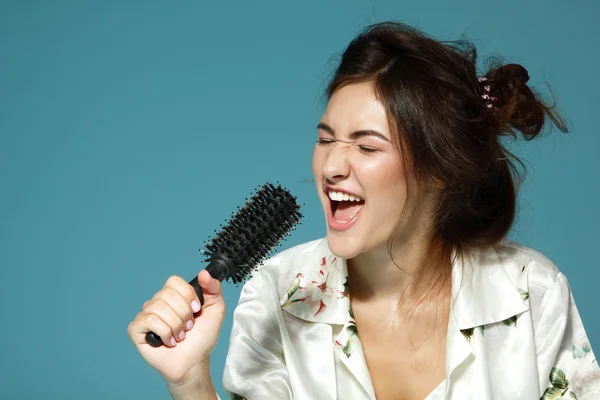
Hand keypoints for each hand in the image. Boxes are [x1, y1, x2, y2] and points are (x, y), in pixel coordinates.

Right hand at [128, 270, 225, 384]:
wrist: (194, 362)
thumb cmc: (202, 338)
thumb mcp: (216, 310)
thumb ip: (214, 289)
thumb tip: (204, 273)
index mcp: (174, 296)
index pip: (173, 281)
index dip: (187, 295)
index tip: (196, 309)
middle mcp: (158, 303)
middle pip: (166, 294)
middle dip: (183, 313)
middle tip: (188, 327)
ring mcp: (145, 315)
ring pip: (157, 307)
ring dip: (175, 325)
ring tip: (179, 336)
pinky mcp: (136, 329)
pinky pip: (148, 320)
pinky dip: (163, 332)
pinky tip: (168, 341)